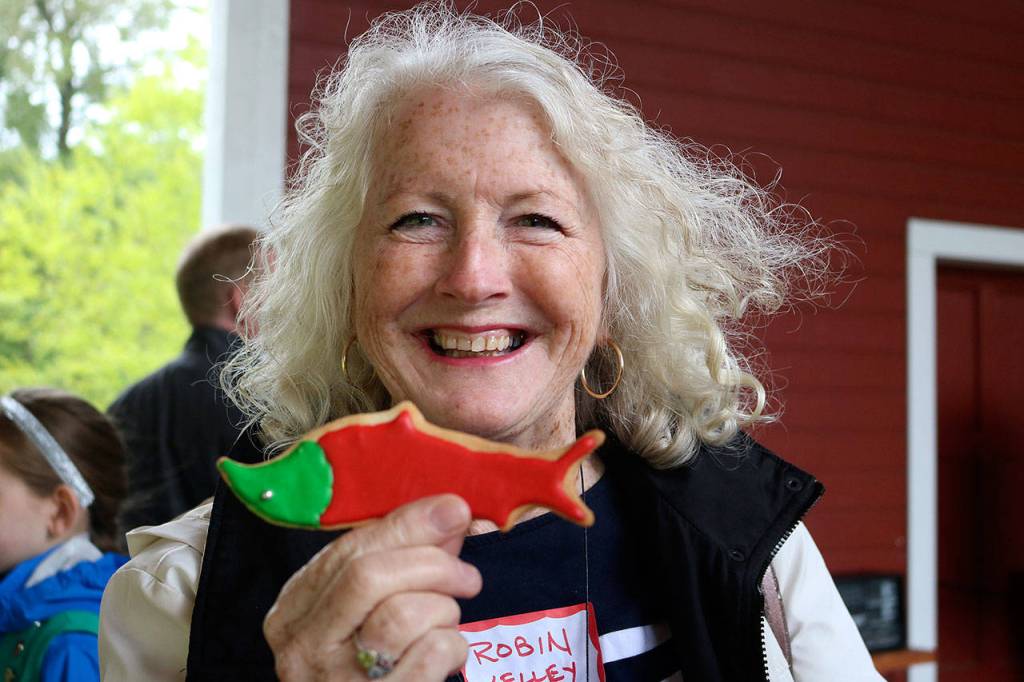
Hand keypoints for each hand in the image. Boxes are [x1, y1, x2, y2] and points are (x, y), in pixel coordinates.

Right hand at [264, 494, 481, 680]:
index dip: (408, 525)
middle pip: (370, 576)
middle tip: (467, 577)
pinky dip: (452, 645)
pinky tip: (447, 652)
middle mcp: (304, 648)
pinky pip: (431, 653)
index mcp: (294, 611)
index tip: (453, 510)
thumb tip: (449, 514)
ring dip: (443, 610)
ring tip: (446, 622)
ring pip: (403, 615)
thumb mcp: (364, 609)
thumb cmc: (367, 665)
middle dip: (432, 563)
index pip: (349, 551)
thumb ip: (399, 558)